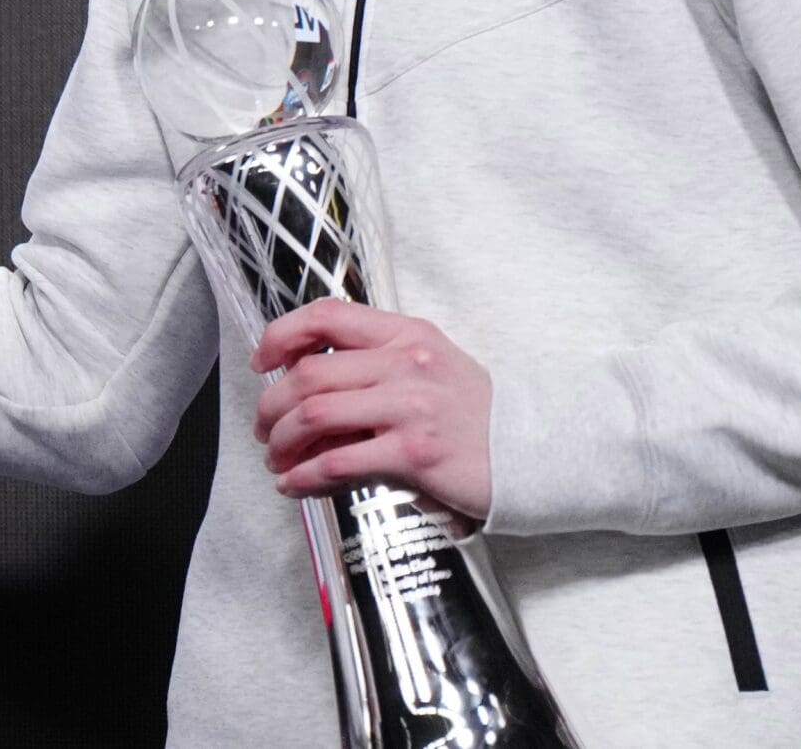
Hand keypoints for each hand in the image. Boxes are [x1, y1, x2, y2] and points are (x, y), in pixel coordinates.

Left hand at [250, 299, 492, 518]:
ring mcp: (410, 407)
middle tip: (264, 429)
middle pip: (308, 375)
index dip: (281, 335)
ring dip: (281, 442)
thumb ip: (374, 371)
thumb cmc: (478, 414)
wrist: (539, 450)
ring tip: (276, 459)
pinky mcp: (414, 453)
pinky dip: (303, 476)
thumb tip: (306, 398)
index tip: (261, 361)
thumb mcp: (429, 371)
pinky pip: (337, 462)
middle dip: (270, 406)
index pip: (326, 315)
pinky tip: (295, 484)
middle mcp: (405, 363)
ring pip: (313, 415)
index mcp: (405, 335)